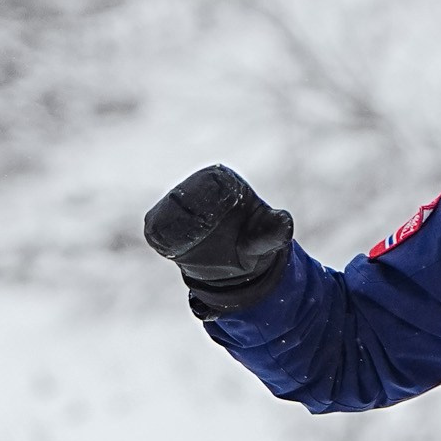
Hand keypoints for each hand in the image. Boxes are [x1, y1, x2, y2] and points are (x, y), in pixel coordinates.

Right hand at [144, 165, 293, 314]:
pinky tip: (176, 251)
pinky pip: (155, 228)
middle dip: (187, 218)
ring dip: (173, 231)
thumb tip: (286, 224)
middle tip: (198, 236)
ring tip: (187, 247)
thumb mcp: (266, 240)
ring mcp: (177, 203)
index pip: (210, 183)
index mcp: (224, 180)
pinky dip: (162, 240)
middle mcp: (197, 185)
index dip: (207, 203)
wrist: (233, 261)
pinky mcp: (161, 220)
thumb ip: (273, 232)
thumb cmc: (253, 241)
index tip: (208, 224)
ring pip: (165, 213)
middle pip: (181, 196)